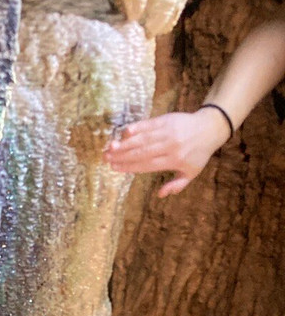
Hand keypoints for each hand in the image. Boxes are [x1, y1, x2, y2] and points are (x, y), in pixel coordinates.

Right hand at [103, 109, 231, 196]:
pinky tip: (125, 132)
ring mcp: (167, 132)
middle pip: (142, 152)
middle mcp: (170, 146)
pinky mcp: (166, 120)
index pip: (147, 165)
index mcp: (174, 160)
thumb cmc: (199, 153)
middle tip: (105, 158)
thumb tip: (161, 194)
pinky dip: (137, 128)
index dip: (129, 166)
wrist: (210, 127)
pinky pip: (149, 124)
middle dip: (122, 155)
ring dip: (125, 143)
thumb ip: (177, 184)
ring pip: (143, 139)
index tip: (114, 168)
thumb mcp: (192, 172)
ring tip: (110, 147)